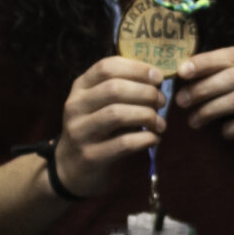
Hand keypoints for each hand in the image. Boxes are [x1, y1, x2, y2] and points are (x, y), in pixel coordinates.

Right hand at [54, 57, 168, 195]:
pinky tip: (154, 139)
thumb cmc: (96, 129)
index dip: (137, 69)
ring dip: (147, 116)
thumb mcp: (100, 104)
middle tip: (161, 101)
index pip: (107, 67)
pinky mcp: (90, 156)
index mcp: (80, 87)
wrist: (72, 167)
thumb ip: (122, 89)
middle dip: (146, 92)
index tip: (157, 77)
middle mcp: (75, 106)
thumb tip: (156, 78)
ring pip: (118, 114)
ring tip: (160, 123)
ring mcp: (80, 132)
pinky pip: (123, 143)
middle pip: (114, 89)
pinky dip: (145, 139)